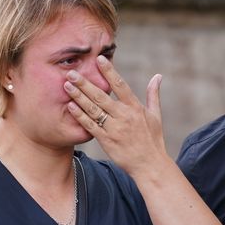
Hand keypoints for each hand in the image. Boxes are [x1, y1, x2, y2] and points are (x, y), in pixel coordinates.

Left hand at [63, 56, 167, 177]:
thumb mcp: (155, 115)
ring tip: (67, 85)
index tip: (98, 59)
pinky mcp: (107, 140)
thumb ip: (153, 94)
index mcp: (135, 108)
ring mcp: (114, 128)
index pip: (120, 85)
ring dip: (78, 96)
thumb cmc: (153, 140)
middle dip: (85, 83)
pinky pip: (90, 126)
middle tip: (72, 72)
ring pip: (93, 109)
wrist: (149, 165)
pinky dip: (80, 115)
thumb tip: (157, 76)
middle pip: (102, 95)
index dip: (109, 72)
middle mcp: (124, 116)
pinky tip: (70, 106)